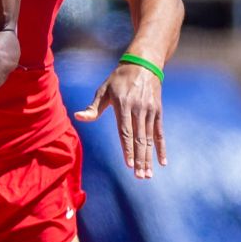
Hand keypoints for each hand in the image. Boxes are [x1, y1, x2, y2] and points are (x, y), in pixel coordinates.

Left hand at [76, 62, 165, 178]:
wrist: (143, 64)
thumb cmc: (118, 79)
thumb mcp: (103, 90)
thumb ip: (93, 108)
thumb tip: (78, 117)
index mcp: (124, 105)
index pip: (125, 132)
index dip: (127, 149)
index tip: (128, 164)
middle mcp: (139, 110)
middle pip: (139, 139)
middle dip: (140, 159)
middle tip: (140, 177)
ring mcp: (150, 111)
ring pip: (150, 139)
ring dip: (149, 158)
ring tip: (148, 174)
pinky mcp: (158, 111)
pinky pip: (159, 133)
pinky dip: (161, 148)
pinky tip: (162, 162)